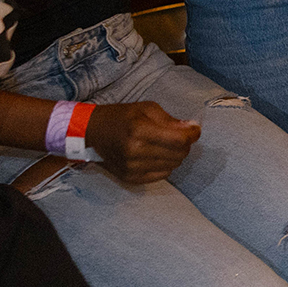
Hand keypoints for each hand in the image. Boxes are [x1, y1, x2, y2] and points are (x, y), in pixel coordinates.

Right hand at [86, 102, 200, 183]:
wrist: (93, 132)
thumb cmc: (122, 117)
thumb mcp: (147, 109)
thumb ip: (171, 120)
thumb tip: (193, 129)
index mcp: (140, 131)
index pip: (179, 140)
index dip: (193, 135)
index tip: (195, 130)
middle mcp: (135, 152)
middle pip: (179, 154)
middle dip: (185, 144)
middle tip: (178, 136)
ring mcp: (131, 167)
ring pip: (173, 165)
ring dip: (175, 155)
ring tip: (164, 144)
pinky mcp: (130, 178)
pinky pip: (163, 175)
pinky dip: (165, 165)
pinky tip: (156, 155)